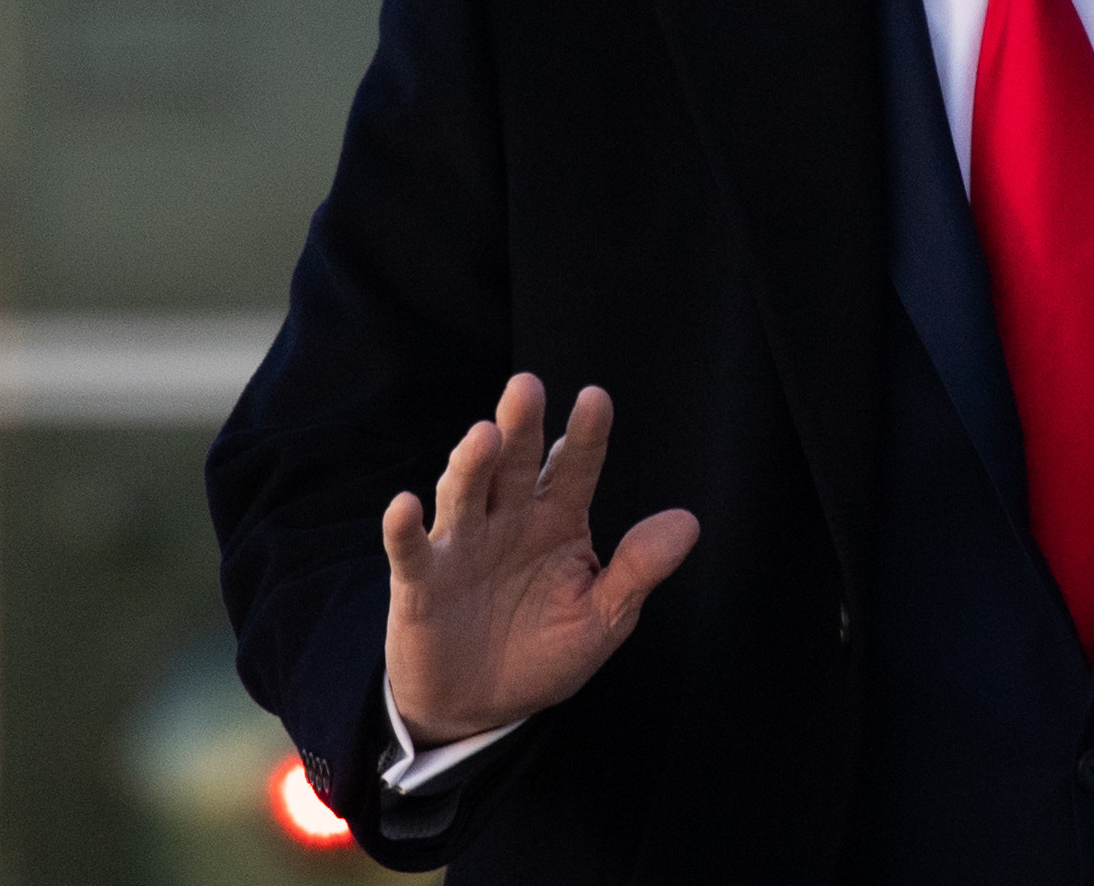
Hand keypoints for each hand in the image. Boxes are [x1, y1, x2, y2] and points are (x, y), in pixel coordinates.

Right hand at [381, 372, 700, 743]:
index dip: (584, 437)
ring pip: (464, 494)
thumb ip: (637, 571)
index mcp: (556, 521)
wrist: (478, 706)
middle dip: (522, 427)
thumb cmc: (542, 652)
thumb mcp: (601, 619)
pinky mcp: (420, 582)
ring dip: (471, 465)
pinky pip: (411, 551)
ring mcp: (461, 546)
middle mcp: (507, 520)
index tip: (595, 399)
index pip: (573, 470)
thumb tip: (688, 522)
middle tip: (528, 386)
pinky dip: (405, 529)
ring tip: (485, 436)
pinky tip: (406, 506)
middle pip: (515, 465)